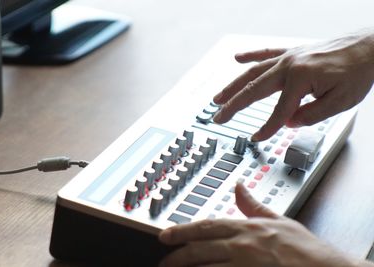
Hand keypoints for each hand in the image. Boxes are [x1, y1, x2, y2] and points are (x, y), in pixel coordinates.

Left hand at [159, 183, 360, 266]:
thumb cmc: (305, 250)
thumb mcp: (278, 220)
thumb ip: (253, 205)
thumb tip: (239, 186)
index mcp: (247, 228)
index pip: (207, 226)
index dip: (183, 230)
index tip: (167, 234)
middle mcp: (242, 246)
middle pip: (200, 249)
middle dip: (178, 254)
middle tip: (164, 260)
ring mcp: (244, 266)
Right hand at [213, 31, 373, 140]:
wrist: (370, 47)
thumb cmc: (358, 72)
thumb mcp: (340, 102)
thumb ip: (310, 115)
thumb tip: (288, 122)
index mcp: (300, 78)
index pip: (278, 111)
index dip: (267, 128)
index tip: (256, 139)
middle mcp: (289, 65)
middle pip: (253, 89)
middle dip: (233, 105)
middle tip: (218, 116)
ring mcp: (288, 57)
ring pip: (253, 72)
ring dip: (233, 85)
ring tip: (218, 97)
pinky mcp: (292, 52)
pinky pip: (266, 53)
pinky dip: (250, 56)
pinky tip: (237, 58)